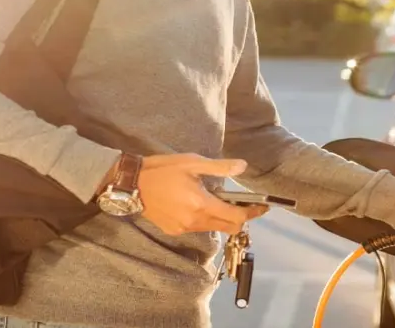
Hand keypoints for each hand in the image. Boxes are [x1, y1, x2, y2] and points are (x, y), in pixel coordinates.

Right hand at [136, 154, 268, 234]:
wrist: (132, 184)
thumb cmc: (163, 169)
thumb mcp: (192, 162)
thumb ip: (219, 167)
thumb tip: (242, 166)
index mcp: (201, 203)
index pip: (236, 217)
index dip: (252, 213)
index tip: (262, 207)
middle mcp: (195, 221)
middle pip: (228, 227)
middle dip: (240, 218)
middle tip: (241, 204)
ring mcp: (184, 228)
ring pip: (213, 228)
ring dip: (221, 218)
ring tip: (216, 200)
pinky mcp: (174, 231)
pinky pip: (198, 228)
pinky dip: (205, 219)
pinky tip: (196, 205)